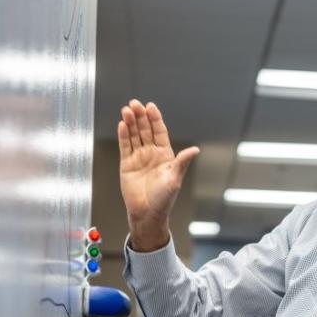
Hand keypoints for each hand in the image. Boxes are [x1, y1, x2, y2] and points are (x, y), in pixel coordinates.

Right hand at [118, 99, 199, 250]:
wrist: (148, 213)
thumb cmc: (164, 199)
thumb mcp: (174, 179)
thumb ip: (182, 162)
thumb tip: (195, 150)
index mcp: (165, 155)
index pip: (159, 132)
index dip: (155, 119)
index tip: (151, 107)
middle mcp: (151, 154)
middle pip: (145, 130)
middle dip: (141, 117)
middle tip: (135, 104)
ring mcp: (138, 158)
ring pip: (134, 135)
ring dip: (130, 123)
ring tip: (127, 110)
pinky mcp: (127, 164)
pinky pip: (125, 146)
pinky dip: (123, 135)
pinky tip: (122, 124)